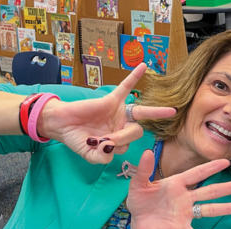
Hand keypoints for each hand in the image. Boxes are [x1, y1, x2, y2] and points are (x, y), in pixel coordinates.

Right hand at [38, 63, 175, 163]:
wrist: (61, 124)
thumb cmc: (76, 139)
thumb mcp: (89, 155)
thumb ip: (102, 158)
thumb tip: (110, 147)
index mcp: (119, 140)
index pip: (128, 144)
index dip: (117, 146)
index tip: (101, 145)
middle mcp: (122, 126)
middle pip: (137, 131)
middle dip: (124, 137)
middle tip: (106, 138)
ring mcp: (118, 112)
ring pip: (139, 113)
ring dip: (154, 112)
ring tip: (170, 112)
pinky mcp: (111, 99)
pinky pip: (126, 87)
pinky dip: (134, 77)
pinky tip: (144, 66)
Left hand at [126, 150, 230, 228]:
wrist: (137, 222)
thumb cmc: (140, 201)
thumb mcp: (138, 184)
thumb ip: (143, 170)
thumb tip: (146, 151)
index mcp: (176, 184)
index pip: (196, 174)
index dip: (211, 168)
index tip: (226, 162)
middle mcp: (185, 198)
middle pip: (210, 191)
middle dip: (227, 188)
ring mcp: (185, 214)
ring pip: (209, 210)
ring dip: (226, 208)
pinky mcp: (180, 228)